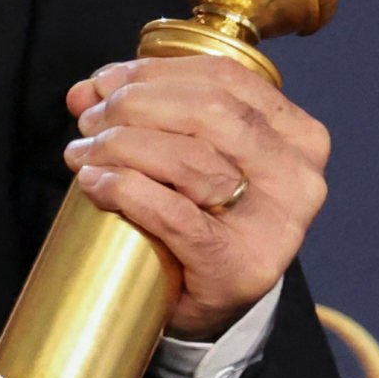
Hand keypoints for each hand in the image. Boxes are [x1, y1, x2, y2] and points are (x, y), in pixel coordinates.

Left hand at [65, 56, 329, 337]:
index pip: (225, 79)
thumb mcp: (186, 157)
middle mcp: (297, 174)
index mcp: (296, 135)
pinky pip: (176, 215)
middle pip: (208, 112)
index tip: (103, 83)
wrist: (216, 305)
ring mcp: (276, 223)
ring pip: (191, 159)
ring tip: (82, 153)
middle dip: (134, 106)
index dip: (154, 72)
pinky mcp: (241, 264)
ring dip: (121, 146)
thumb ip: (146, 115)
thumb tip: (86, 89)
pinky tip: (95, 183)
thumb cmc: (202, 220)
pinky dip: (126, 191)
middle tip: (89, 121)